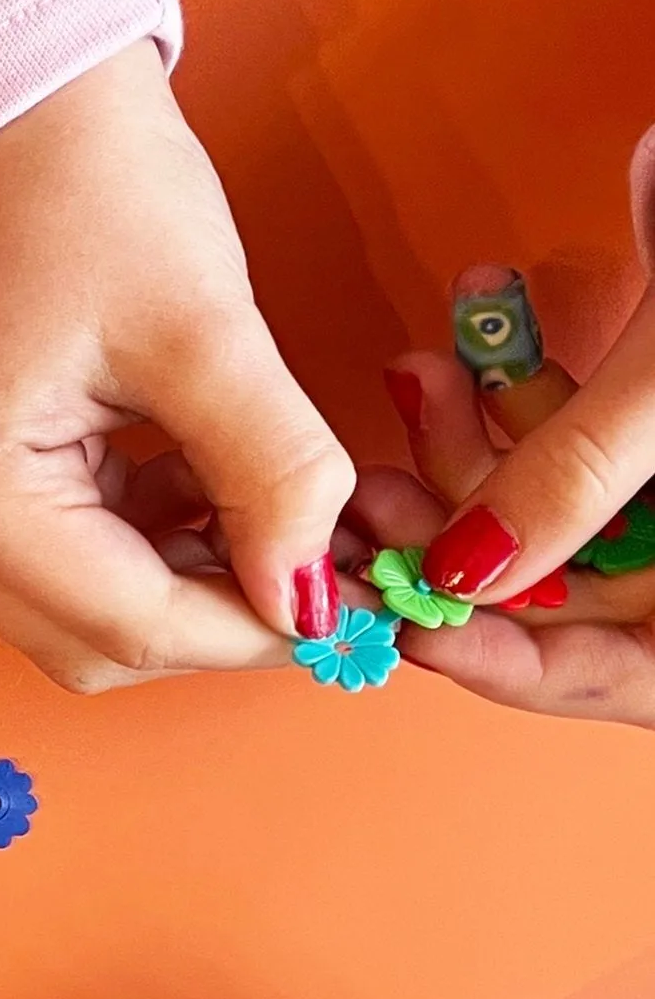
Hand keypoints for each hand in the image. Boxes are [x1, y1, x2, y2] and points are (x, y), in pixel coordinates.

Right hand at [0, 43, 353, 690]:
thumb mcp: (207, 329)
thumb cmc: (87, 181)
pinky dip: (141, 551)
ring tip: (273, 524)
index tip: (355, 610)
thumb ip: (275, 476)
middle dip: (214, 622)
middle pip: (88, 643)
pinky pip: (52, 562)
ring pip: (72, 615)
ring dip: (183, 590)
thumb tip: (316, 601)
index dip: (252, 630)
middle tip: (323, 572)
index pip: (125, 622)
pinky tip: (205, 495)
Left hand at [358, 264, 654, 721]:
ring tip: (420, 372)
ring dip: (479, 444)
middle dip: (465, 538)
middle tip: (372, 498)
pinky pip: (592, 429)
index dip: (516, 667)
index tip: (418, 628)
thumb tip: (464, 571)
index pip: (625, 675)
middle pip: (577, 592)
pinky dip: (527, 386)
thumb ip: (577, 477)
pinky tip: (474, 323)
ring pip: (568, 508)